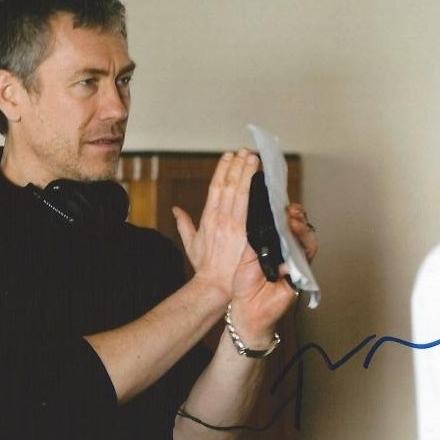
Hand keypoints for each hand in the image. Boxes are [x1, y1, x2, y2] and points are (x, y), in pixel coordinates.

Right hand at [172, 149, 258, 301]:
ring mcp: (235, 227)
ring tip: (253, 160)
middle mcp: (221, 219)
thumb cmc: (205, 267)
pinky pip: (253, 211)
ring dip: (247, 175)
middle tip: (245, 152)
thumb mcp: (191, 244)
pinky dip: (257, 195)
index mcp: (208, 218)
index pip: (215, 187)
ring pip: (241, 194)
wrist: (215, 286)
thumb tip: (176, 210)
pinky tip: (263, 183)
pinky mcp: (246, 235)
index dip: (222, 170)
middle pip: (230, 186)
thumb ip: (184, 224)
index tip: (228, 156)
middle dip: (238, 167)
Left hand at [228, 202, 318, 340]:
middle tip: (290, 211)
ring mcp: (297, 264)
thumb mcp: (247, 257)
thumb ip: (257, 239)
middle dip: (297, 218)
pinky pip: (306, 261)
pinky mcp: (301, 277)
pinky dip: (302, 250)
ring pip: (307, 242)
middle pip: (300, 230)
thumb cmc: (245, 284)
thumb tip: (264, 217)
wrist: (246, 310)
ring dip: (301, 231)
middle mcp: (289, 252)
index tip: (279, 203)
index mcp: (275, 245)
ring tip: (293, 221)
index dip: (285, 213)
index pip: (285, 224)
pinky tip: (295, 243)